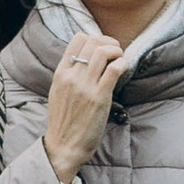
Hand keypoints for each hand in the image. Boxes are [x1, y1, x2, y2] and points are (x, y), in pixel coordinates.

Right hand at [43, 26, 122, 183]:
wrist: (63, 146)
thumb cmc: (64, 122)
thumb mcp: (59, 93)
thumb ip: (69, 75)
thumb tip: (85, 60)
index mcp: (60, 73)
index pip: (77, 39)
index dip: (95, 38)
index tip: (104, 47)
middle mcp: (71, 76)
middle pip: (93, 42)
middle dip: (110, 42)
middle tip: (117, 52)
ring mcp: (85, 87)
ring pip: (103, 52)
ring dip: (117, 51)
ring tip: (121, 59)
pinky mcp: (99, 98)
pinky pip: (114, 70)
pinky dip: (122, 63)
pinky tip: (124, 69)